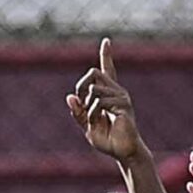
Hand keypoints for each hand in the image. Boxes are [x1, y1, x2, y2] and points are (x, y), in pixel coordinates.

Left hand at [66, 37, 146, 164]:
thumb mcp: (87, 126)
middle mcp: (116, 90)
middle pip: (93, 73)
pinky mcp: (123, 105)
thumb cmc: (107, 139)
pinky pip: (100, 102)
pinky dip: (94, 113)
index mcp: (107, 93)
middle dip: (81, 86)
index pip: (106, 70)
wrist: (122, 151)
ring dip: (89, 107)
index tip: (106, 41)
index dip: (106, 55)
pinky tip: (103, 121)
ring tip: (97, 120)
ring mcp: (121, 96)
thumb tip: (69, 97)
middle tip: (83, 106)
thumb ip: (78, 112)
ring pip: (94, 90)